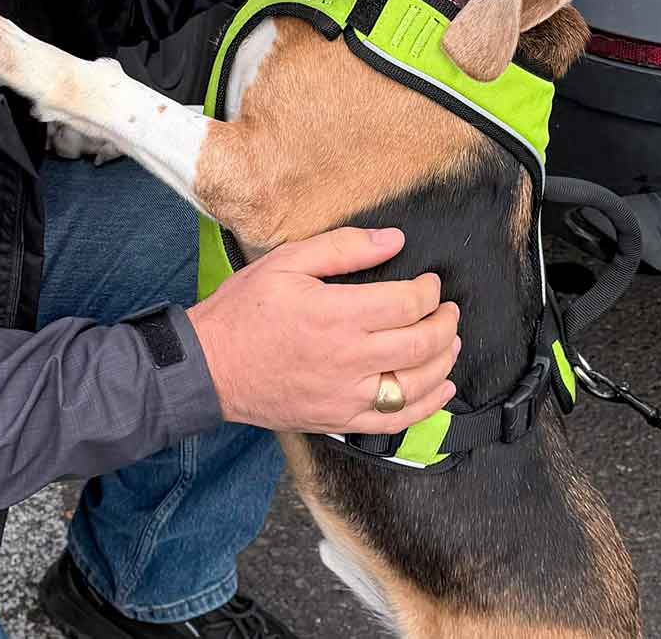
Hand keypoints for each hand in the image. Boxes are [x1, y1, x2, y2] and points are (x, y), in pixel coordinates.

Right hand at [187, 226, 460, 435]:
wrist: (210, 367)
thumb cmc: (244, 311)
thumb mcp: (287, 262)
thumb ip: (343, 247)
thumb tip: (393, 240)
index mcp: (336, 314)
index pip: (407, 304)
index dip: (429, 290)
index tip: (430, 282)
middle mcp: (348, 358)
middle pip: (421, 344)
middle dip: (445, 323)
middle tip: (448, 309)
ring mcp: (346, 394)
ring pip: (416, 384)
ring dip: (444, 361)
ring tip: (450, 341)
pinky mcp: (340, 419)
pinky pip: (396, 420)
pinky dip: (427, 406)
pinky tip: (442, 388)